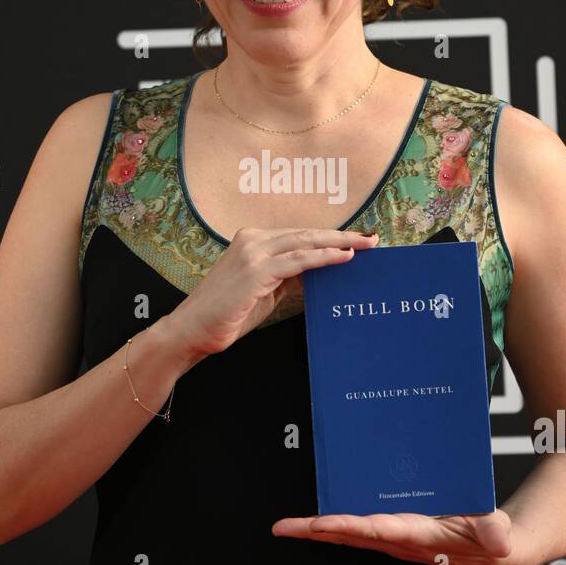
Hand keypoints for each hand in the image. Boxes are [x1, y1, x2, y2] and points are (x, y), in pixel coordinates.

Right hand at [166, 226, 378, 360]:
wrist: (192, 331)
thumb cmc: (226, 315)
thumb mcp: (264, 291)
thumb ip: (286, 277)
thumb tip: (317, 272)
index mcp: (252, 241)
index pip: (300, 236)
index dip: (330, 237)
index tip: (357, 240)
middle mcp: (252, 240)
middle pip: (307, 234)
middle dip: (343, 235)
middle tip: (373, 238)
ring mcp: (253, 253)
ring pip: (306, 242)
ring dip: (340, 243)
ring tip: (367, 245)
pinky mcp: (255, 271)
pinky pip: (298, 261)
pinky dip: (323, 258)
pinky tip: (344, 258)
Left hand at [271, 508, 534, 564]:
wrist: (500, 549)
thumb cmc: (496, 538)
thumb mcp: (501, 534)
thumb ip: (496, 535)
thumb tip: (498, 540)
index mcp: (423, 537)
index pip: (379, 531)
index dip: (348, 527)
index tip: (321, 524)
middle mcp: (403, 542)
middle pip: (353, 536)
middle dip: (317, 533)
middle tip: (284, 528)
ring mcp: (398, 541)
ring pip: (352, 535)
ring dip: (320, 531)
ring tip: (289, 526)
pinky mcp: (398, 536)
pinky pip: (362, 531)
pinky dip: (338, 525)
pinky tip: (320, 520)